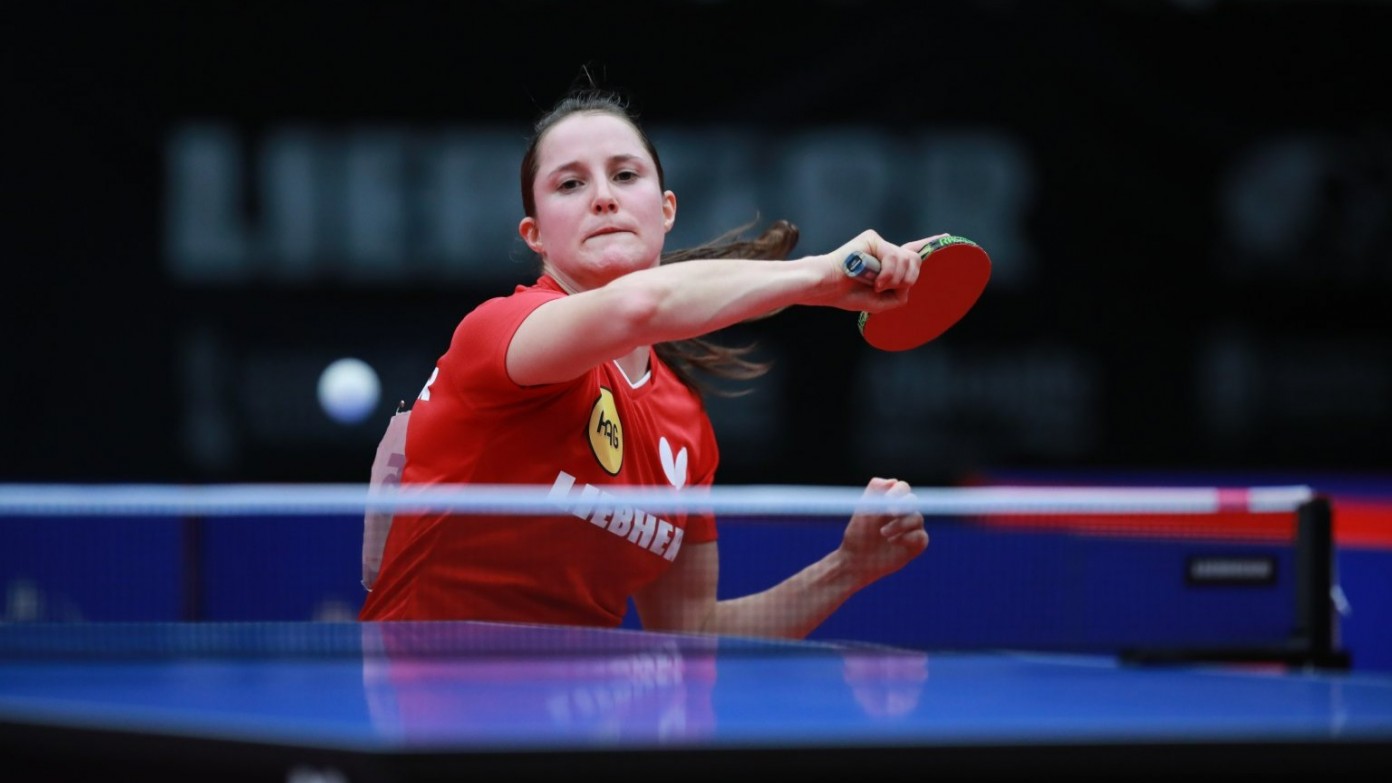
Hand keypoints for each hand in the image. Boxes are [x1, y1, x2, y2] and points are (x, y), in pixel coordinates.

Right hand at [823, 231, 949, 312]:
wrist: (829, 288)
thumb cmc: (849, 295)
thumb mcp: (882, 302)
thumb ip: (901, 293)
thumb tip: (910, 281)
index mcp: (888, 264)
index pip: (913, 252)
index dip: (929, 245)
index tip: (946, 236)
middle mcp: (886, 251)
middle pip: (915, 260)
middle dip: (908, 278)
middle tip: (889, 288)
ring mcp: (880, 244)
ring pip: (908, 260)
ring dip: (896, 279)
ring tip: (878, 286)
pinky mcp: (873, 239)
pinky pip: (894, 255)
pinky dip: (888, 273)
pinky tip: (876, 281)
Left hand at [839, 477, 928, 587]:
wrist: (856, 562)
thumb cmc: (858, 536)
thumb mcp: (862, 511)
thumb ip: (874, 492)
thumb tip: (892, 481)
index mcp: (890, 502)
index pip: (902, 488)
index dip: (897, 491)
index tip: (887, 499)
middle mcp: (903, 513)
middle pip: (913, 500)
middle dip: (903, 504)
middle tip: (890, 511)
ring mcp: (911, 529)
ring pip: (917, 517)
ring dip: (900, 524)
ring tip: (883, 533)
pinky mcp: (916, 545)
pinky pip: (922, 536)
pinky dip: (908, 538)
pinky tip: (893, 542)